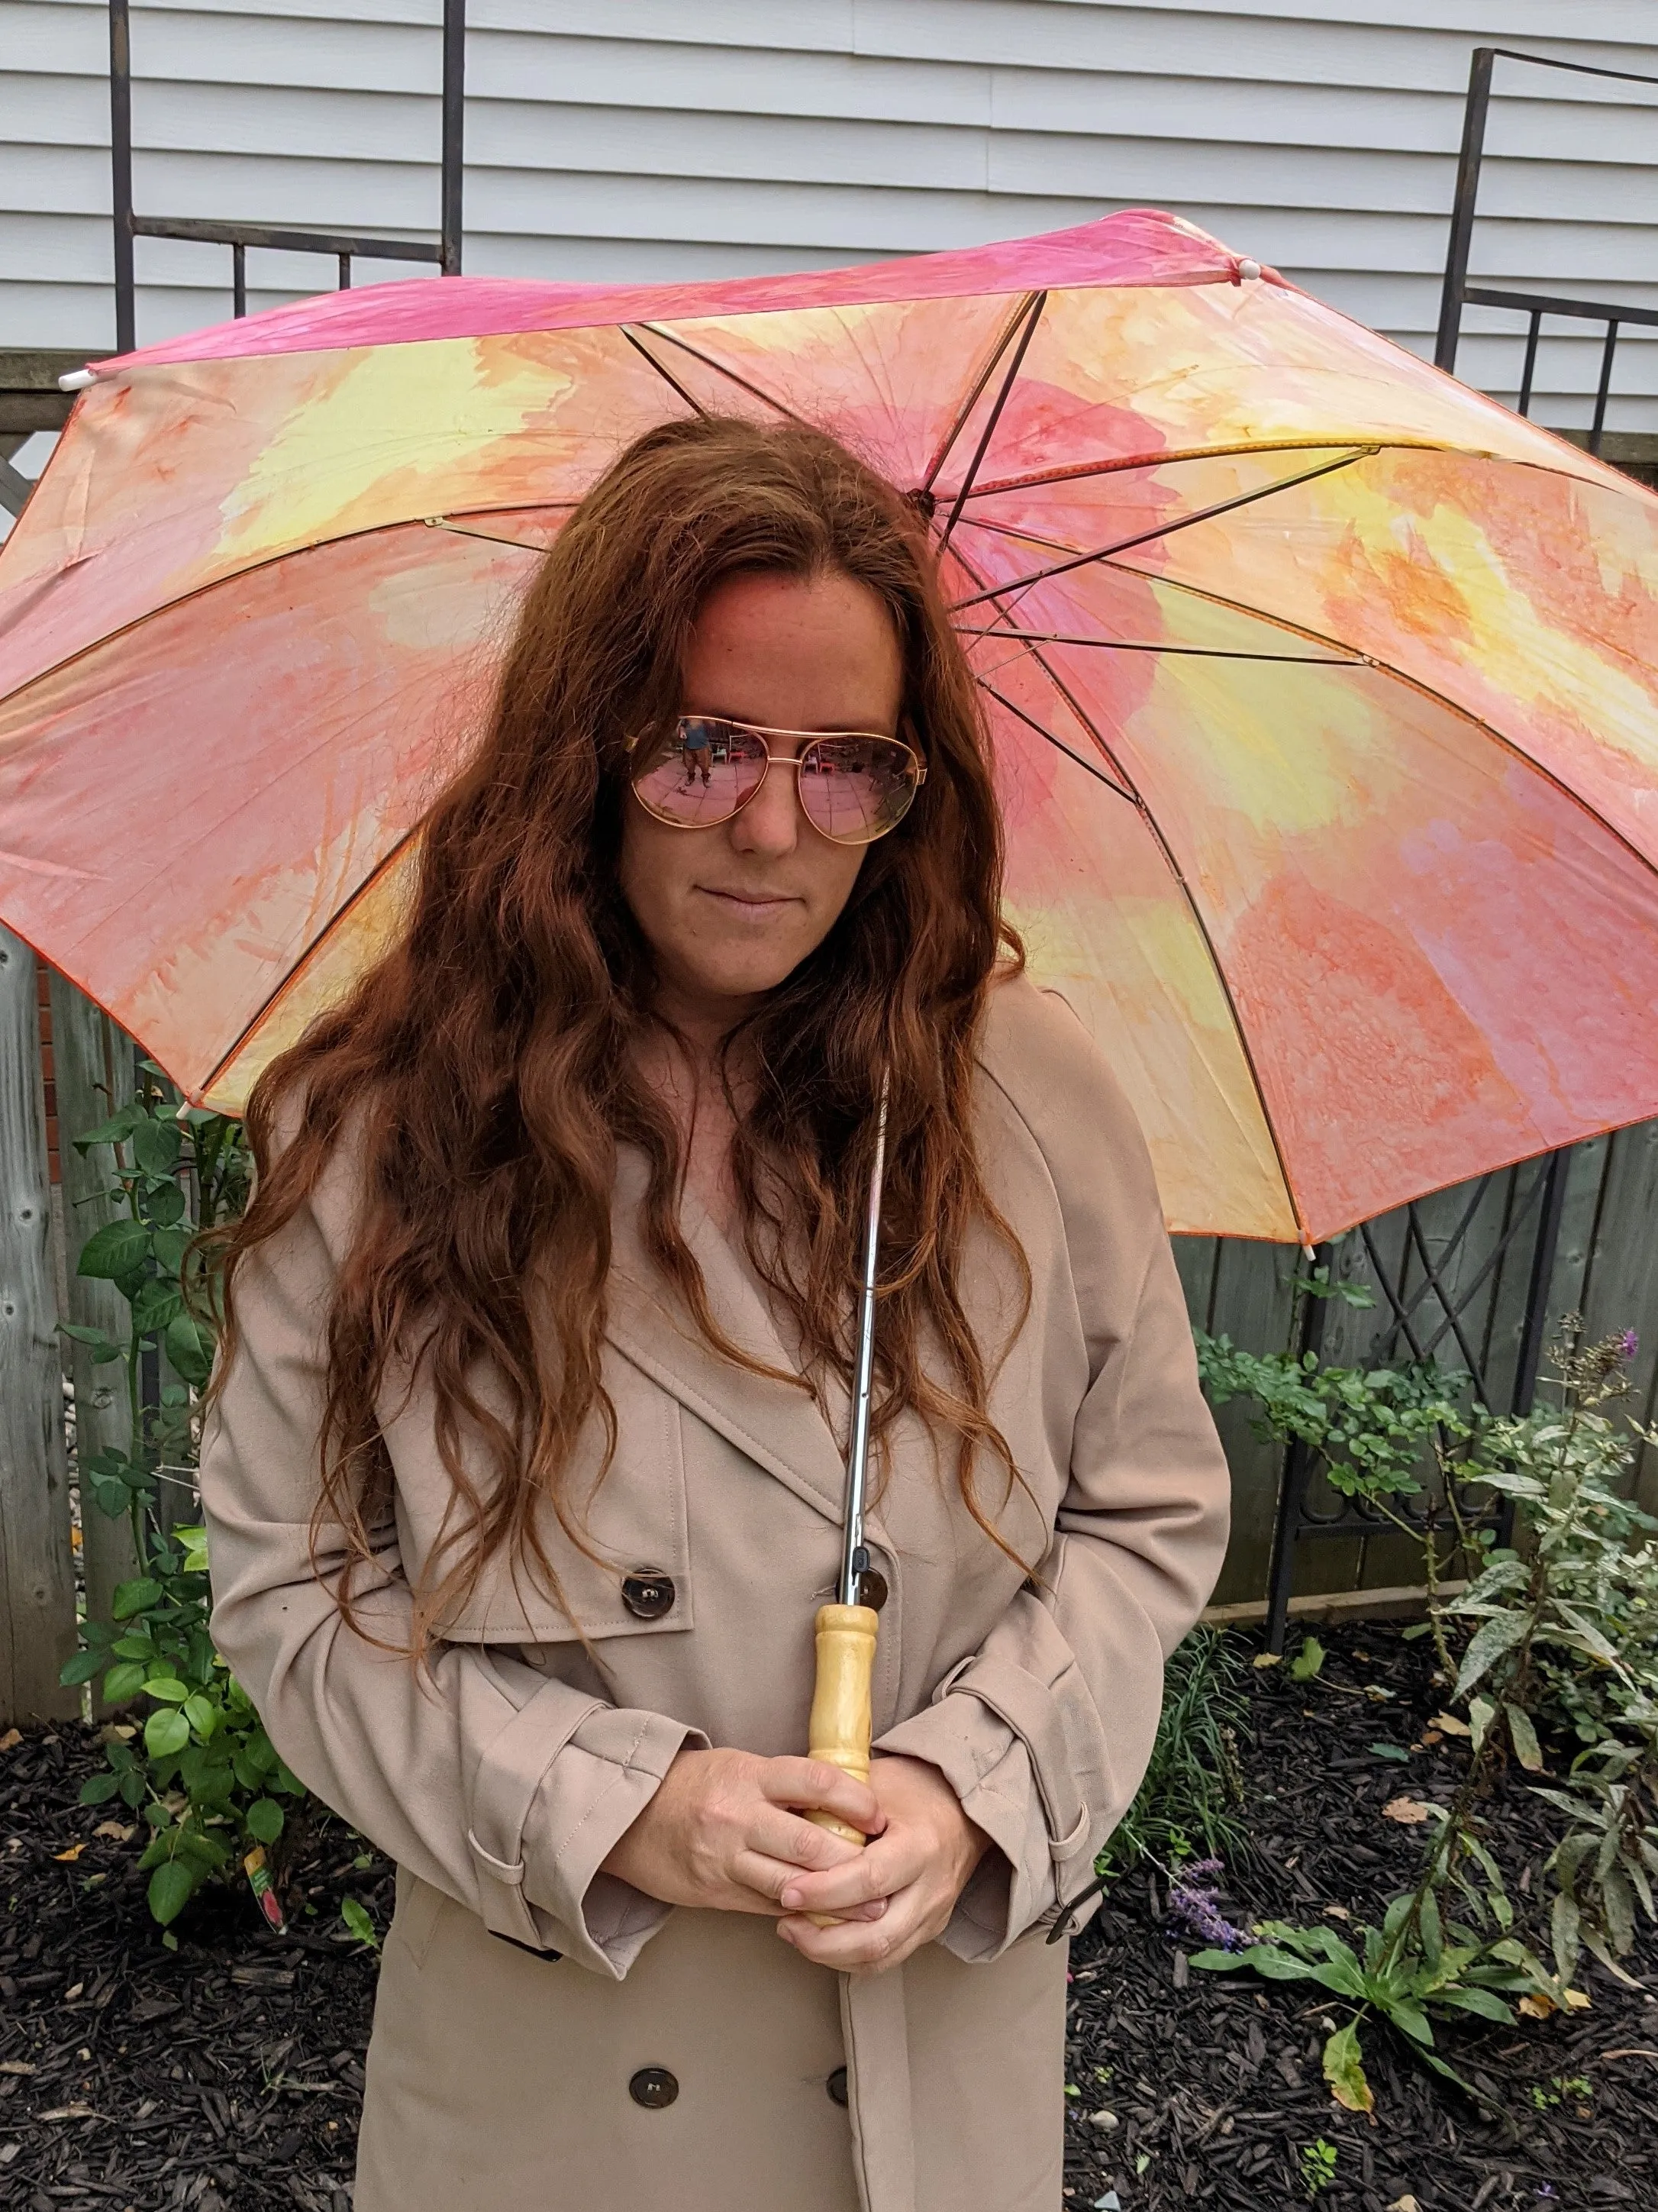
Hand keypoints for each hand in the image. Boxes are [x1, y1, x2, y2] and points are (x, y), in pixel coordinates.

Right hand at [600, 1747, 887, 1916]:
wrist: (631, 1816)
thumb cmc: (694, 1786)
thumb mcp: (739, 1768)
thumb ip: (783, 1787)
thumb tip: (840, 1805)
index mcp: (748, 1775)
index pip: (814, 1781)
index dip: (854, 1800)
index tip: (878, 1815)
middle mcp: (737, 1815)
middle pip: (809, 1843)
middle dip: (853, 1862)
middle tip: (886, 1872)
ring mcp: (724, 1857)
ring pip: (791, 1884)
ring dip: (835, 1898)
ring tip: (870, 1906)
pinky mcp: (714, 1891)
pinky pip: (767, 1906)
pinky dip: (800, 1912)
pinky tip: (824, 1916)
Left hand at [773, 1754, 989, 1972]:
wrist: (960, 1810)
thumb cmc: (913, 1790)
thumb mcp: (877, 1784)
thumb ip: (837, 1807)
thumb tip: (787, 1825)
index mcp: (921, 1846)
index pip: (870, 1880)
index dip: (825, 1891)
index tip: (789, 1891)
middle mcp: (932, 1888)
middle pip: (878, 1935)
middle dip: (823, 1938)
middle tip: (786, 1919)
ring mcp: (933, 1915)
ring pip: (881, 1956)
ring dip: (831, 1953)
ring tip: (795, 1931)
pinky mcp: (928, 1931)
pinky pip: (886, 1959)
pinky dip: (848, 1957)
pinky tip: (820, 1940)